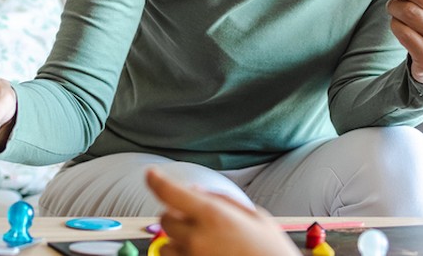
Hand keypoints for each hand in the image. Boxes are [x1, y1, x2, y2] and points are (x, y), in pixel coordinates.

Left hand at [145, 168, 297, 255]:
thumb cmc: (271, 251)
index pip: (171, 193)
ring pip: (166, 245)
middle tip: (195, 219)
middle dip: (176, 215)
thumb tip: (196, 192)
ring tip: (204, 244)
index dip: (157, 180)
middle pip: (165, 219)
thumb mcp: (256, 216)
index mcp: (214, 216)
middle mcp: (197, 238)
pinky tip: (205, 254)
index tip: (151, 175)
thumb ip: (222, 201)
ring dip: (178, 240)